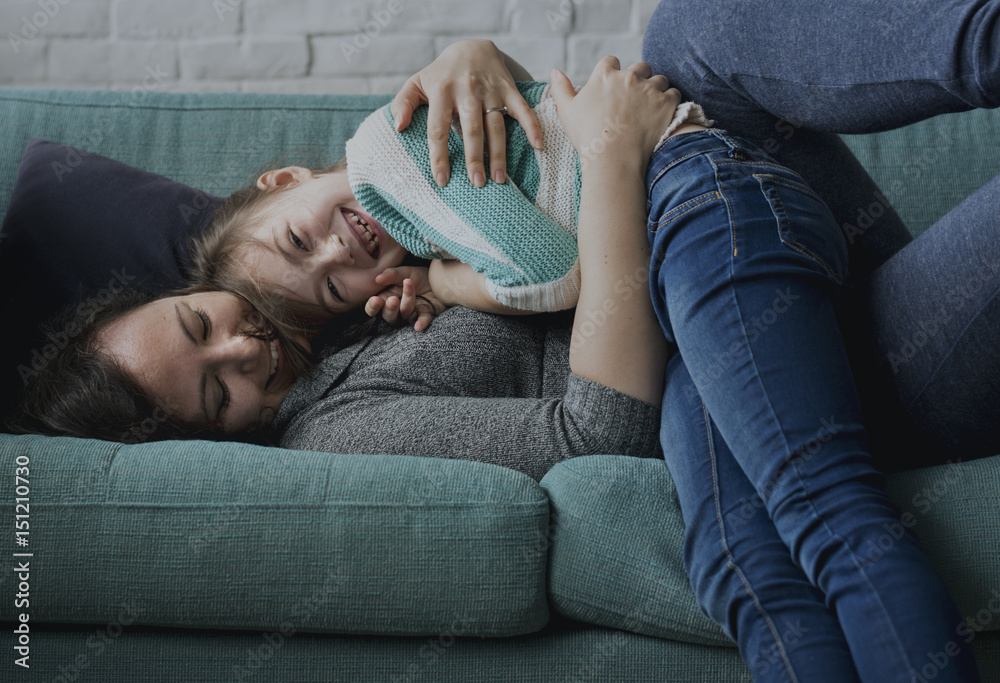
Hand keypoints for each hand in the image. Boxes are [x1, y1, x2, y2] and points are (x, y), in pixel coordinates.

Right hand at [365, 266, 447, 331]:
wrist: (440, 277)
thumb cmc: (418, 276)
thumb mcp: (404, 272)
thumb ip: (390, 275)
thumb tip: (377, 279)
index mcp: (387, 297)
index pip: (374, 307)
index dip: (372, 307)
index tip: (375, 300)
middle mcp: (397, 309)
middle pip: (388, 316)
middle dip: (389, 309)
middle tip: (392, 299)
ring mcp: (412, 313)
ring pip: (404, 315)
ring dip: (406, 303)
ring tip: (408, 287)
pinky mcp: (426, 314)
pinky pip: (422, 320)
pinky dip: (421, 323)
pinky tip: (418, 326)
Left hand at [391, 39, 543, 187]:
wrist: (472, 46)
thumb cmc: (441, 74)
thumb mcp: (417, 82)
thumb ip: (403, 103)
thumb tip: (398, 127)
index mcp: (442, 92)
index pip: (438, 129)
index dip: (440, 156)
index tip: (442, 181)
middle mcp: (467, 91)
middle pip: (471, 130)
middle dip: (475, 158)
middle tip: (477, 184)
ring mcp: (490, 90)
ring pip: (495, 126)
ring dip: (499, 153)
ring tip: (500, 179)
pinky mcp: (509, 89)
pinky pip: (522, 109)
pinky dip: (532, 126)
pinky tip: (538, 146)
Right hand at [548, 57, 680, 163]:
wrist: (613, 160)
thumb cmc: (587, 138)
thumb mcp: (567, 112)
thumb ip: (560, 89)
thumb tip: (554, 72)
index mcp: (605, 75)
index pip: (611, 62)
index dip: (613, 74)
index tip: (613, 88)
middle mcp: (629, 77)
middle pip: (640, 67)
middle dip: (639, 79)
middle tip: (634, 99)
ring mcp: (650, 89)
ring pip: (659, 80)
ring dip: (656, 89)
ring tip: (650, 107)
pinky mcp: (666, 103)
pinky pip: (674, 94)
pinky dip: (670, 102)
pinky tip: (662, 113)